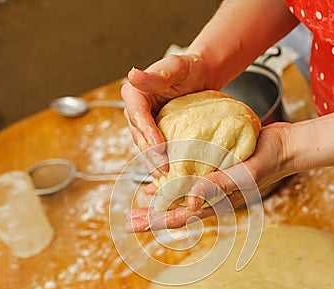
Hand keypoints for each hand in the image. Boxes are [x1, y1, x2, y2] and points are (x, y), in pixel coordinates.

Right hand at [121, 53, 212, 171]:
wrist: (201, 76)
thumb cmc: (190, 69)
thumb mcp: (176, 67)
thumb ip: (155, 75)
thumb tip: (132, 75)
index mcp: (135, 93)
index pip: (138, 115)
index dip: (148, 132)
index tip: (159, 146)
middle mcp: (135, 110)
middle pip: (139, 135)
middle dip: (151, 153)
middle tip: (164, 168)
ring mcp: (143, 124)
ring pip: (144, 146)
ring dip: (153, 162)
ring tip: (165, 176)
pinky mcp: (153, 134)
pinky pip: (152, 150)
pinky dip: (158, 163)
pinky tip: (166, 176)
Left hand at [126, 122, 293, 231]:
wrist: (284, 147)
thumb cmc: (268, 160)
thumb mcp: (244, 173)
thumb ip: (219, 186)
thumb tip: (190, 203)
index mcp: (216, 202)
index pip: (180, 216)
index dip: (154, 221)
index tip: (133, 224)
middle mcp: (211, 198)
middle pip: (176, 211)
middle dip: (151, 216)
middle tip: (129, 220)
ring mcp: (213, 186)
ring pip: (180, 198)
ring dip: (160, 202)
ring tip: (140, 203)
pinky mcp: (214, 172)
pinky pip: (189, 181)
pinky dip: (172, 183)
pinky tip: (162, 180)